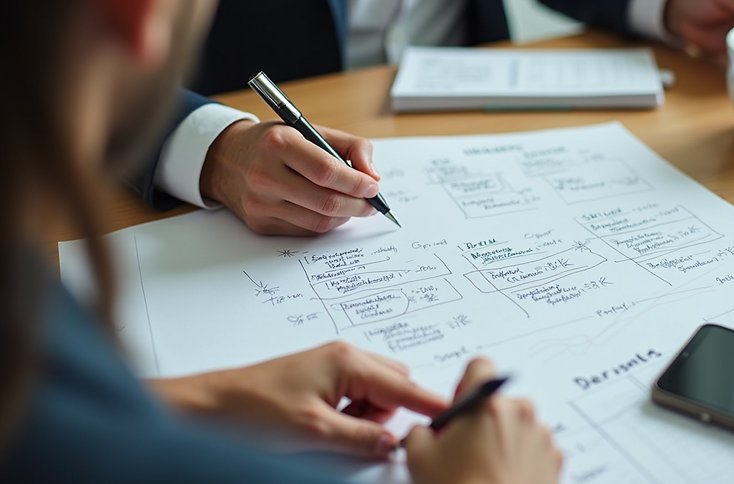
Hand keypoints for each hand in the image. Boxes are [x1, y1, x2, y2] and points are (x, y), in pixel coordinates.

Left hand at [148, 342, 447, 457]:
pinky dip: (353, 415)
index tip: (455, 413)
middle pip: (395, 384)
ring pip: (377, 393)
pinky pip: (356, 397)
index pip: (404, 385)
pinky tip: (328, 428)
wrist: (211, 406)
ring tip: (334, 433)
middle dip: (389, 414)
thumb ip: (362, 437)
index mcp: (348, 361)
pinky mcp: (322, 379)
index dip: (430, 403)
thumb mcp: (314, 432)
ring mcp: (333, 366)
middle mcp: (345, 357)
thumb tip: (393, 443)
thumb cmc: (253, 409)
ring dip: (369, 417)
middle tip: (363, 436)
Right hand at [200, 119, 381, 235]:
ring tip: (354, 206)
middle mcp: (264, 175)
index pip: (326, 171)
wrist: (225, 158)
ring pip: (318, 221)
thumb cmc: (275, 143)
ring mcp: (260, 203)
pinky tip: (331, 211)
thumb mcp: (310, 130)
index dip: (356, 182)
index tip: (373, 186)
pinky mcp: (259, 223)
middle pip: (325, 201)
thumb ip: (350, 147)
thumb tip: (373, 177)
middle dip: (357, 205)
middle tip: (371, 203)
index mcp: (278, 144)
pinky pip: (305, 230)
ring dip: (345, 216)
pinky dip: (325, 222)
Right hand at [405, 358, 562, 483]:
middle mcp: (519, 412)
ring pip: (518, 424)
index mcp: (486, 403)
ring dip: (504, 439)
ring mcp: (541, 435)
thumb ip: (419, 432)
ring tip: (486, 469)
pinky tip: (505, 478)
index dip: (465, 386)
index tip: (459, 409)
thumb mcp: (418, 458)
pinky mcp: (554, 459)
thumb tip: (425, 432)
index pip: (479, 366)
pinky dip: (523, 458)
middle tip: (466, 449)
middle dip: (483, 420)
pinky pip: (535, 447)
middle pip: (499, 401)